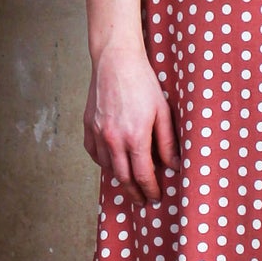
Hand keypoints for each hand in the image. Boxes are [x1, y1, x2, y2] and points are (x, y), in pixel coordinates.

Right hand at [83, 43, 177, 204]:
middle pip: (123, 178)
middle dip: (134, 193)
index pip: (143, 175)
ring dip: (119, 179)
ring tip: (130, 184)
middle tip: (142, 200)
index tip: (156, 197)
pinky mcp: (88, 126)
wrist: (115, 60)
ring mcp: (97, 133)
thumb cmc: (142, 82)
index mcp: (135, 136)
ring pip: (107, 168)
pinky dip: (104, 163)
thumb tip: (173, 165)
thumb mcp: (163, 111)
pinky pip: (94, 154)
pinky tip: (113, 163)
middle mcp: (113, 139)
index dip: (150, 190)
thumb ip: (167, 142)